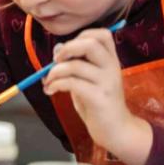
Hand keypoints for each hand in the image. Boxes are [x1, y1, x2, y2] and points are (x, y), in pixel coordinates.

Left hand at [43, 27, 148, 159]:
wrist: (115, 130)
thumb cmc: (98, 104)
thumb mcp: (87, 80)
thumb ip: (76, 64)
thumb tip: (57, 49)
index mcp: (111, 60)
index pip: (102, 34)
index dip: (81, 36)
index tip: (67, 51)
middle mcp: (112, 68)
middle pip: (91, 44)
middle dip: (67, 49)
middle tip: (56, 61)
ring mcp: (107, 82)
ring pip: (75, 66)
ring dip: (54, 72)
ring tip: (48, 82)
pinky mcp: (99, 98)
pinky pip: (71, 83)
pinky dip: (55, 84)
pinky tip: (50, 91)